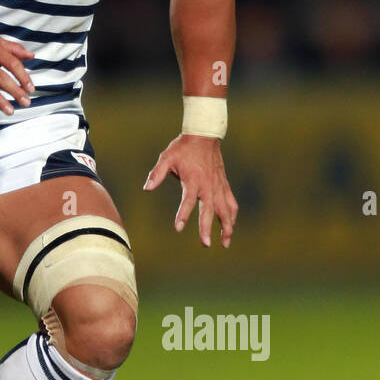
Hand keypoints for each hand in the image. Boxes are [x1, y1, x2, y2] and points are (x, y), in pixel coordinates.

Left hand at [143, 134, 237, 248]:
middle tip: (205, 244)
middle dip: (207, 228)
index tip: (178, 228)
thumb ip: (157, 174)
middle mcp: (208, 185)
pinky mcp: (223, 184)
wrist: (204, 135)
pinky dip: (231, 215)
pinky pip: (231, 202)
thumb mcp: (166, 157)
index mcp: (193, 180)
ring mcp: (218, 186)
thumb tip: (147, 188)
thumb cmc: (183, 148)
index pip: (188, 201)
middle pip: (209, 210)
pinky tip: (230, 225)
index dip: (183, 215)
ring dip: (226, 226)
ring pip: (225, 209)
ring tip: (225, 242)